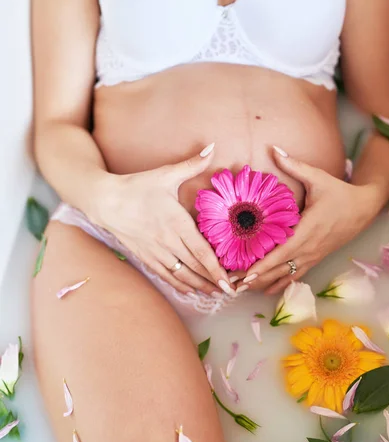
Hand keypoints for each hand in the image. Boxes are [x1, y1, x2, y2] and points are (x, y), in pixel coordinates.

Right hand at [94, 145, 235, 296]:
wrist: (104, 201)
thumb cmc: (136, 187)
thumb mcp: (165, 174)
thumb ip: (191, 164)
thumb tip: (212, 147)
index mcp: (176, 223)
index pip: (201, 251)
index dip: (216, 268)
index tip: (229, 281)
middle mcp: (167, 241)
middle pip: (195, 267)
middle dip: (213, 281)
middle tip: (231, 291)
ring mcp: (156, 251)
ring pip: (182, 274)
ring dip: (199, 285)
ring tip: (215, 293)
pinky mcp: (145, 256)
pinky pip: (165, 275)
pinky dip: (179, 285)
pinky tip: (190, 291)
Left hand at [241, 147, 379, 294]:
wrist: (363, 209)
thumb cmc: (340, 193)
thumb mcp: (318, 178)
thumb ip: (294, 166)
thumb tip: (274, 149)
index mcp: (308, 230)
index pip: (282, 252)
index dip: (264, 264)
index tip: (246, 273)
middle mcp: (309, 248)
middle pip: (279, 269)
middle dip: (255, 278)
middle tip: (233, 285)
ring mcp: (312, 256)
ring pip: (285, 275)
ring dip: (263, 283)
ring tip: (242, 290)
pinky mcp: (314, 259)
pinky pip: (294, 275)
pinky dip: (278, 283)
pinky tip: (263, 290)